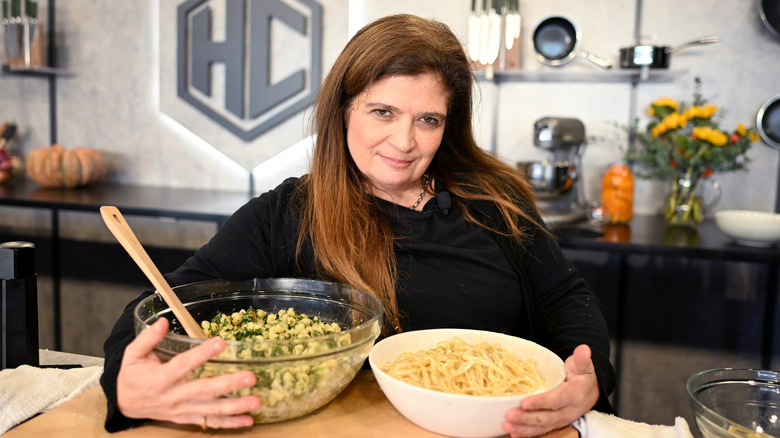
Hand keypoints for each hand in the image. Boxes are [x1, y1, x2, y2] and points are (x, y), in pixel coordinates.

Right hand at [116, 318, 260, 428]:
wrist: (124, 404)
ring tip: (256, 401)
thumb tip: (163, 321)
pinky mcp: (187, 418)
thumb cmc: (132, 376)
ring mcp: (182, 410)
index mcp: (160, 379)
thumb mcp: (133, 354)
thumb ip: (147, 338)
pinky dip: (230, 423)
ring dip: (236, 407)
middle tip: (250, 377)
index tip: (220, 342)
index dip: (201, 354)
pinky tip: (248, 420)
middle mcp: (173, 397)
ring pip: (211, 410)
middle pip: (204, 391)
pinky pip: (210, 423)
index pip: (183, 365)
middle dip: (229, 385)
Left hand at [502, 344, 597, 436]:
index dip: (541, 402)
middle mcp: (568, 411)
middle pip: (547, 417)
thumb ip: (581, 359)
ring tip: (507, 426)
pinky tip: (513, 433)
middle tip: (509, 416)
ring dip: (524, 428)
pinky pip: (541, 431)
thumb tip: (583, 349)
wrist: (590, 393)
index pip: (557, 400)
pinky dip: (527, 433)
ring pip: (542, 426)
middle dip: (527, 418)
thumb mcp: (583, 366)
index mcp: (575, 395)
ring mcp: (561, 420)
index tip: (525, 403)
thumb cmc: (582, 377)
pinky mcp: (554, 424)